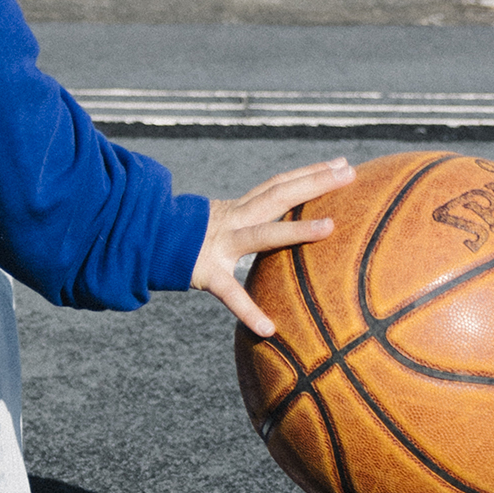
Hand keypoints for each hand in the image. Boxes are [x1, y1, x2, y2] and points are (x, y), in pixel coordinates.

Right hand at [191, 158, 356, 337]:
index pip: (279, 184)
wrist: (145, 243)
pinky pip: (230, 294)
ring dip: (296, 230)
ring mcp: (221, 245)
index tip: (342, 163)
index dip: (309, 172)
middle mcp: (234, 219)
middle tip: (349, 172)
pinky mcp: (207, 274)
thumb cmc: (188, 237)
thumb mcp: (222, 223)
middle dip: (315, 182)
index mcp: (239, 209)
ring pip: (262, 233)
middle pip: (279, 195)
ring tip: (330, 227)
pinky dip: (249, 310)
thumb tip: (282, 228)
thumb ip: (251, 222)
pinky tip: (268, 329)